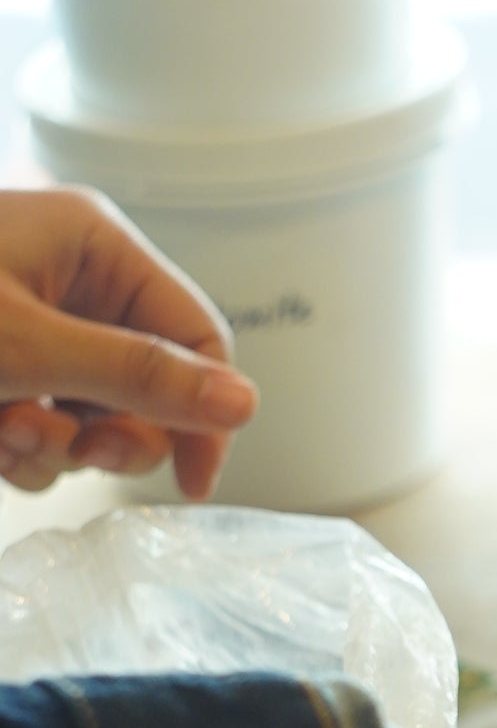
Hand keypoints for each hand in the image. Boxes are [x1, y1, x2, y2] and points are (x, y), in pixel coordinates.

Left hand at [0, 186, 256, 498]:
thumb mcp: (23, 346)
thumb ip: (133, 375)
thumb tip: (242, 403)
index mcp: (96, 247)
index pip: (196, 334)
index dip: (204, 413)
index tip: (194, 479)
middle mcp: (74, 284)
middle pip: (150, 388)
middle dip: (113, 435)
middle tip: (82, 453)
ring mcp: (38, 328)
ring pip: (94, 420)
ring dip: (53, 450)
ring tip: (2, 437)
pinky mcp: (5, 369)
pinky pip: (47, 430)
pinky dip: (20, 450)